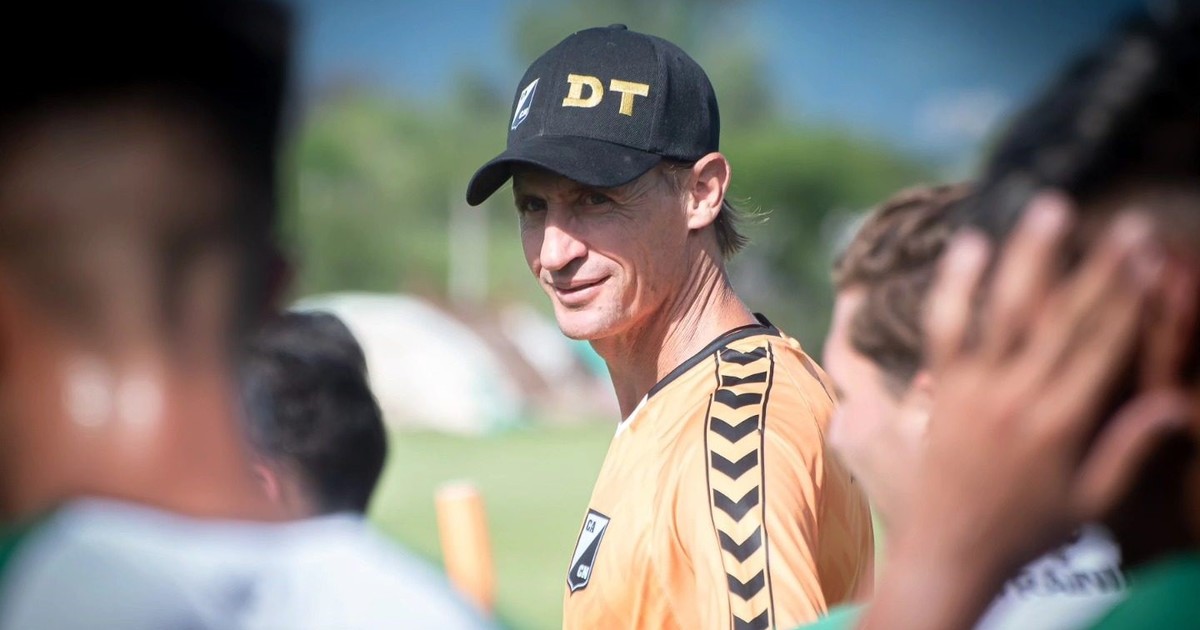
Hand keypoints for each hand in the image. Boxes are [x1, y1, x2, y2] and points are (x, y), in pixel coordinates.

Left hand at [861, 193, 1192, 629]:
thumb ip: (1130, 449)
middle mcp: (1018, 399)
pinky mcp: (942, 389)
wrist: (949, 552)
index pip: (1103, 347)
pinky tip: (970, 244)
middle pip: (1063, 320)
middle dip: (1099, 269)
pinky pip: (945, 328)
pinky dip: (956, 286)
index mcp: (1062, 424)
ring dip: (1028, 257)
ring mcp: (974, 390)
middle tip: (1126, 223)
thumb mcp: (1092, 502)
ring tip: (1050, 208)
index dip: (1129, 298)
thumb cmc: (1027, 531)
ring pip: (1003, 311)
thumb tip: (1177, 402)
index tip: (1149, 257)